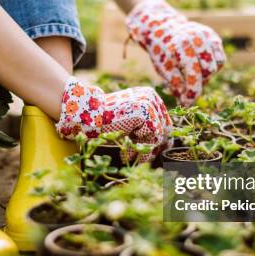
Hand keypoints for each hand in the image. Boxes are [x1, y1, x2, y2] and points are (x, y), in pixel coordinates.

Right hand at [56, 77, 171, 161]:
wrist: (89, 116)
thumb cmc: (106, 121)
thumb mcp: (130, 122)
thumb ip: (145, 128)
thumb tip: (165, 144)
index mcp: (150, 96)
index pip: (164, 120)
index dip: (161, 139)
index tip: (153, 153)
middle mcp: (152, 97)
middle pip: (164, 128)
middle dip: (153, 146)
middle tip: (142, 159)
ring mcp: (149, 103)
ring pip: (158, 134)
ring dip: (144, 150)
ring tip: (129, 157)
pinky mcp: (144, 112)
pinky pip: (151, 137)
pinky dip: (140, 149)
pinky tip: (125, 154)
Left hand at [126, 1, 225, 105]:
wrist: (163, 27)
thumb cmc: (161, 50)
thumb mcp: (163, 67)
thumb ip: (175, 83)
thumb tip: (186, 102)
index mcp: (181, 46)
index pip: (194, 74)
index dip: (192, 91)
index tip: (188, 103)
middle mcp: (197, 38)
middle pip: (208, 70)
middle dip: (200, 82)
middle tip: (189, 85)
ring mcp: (207, 36)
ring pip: (217, 65)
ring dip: (208, 75)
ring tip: (195, 75)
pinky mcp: (213, 36)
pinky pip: (220, 58)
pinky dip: (213, 66)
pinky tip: (201, 67)